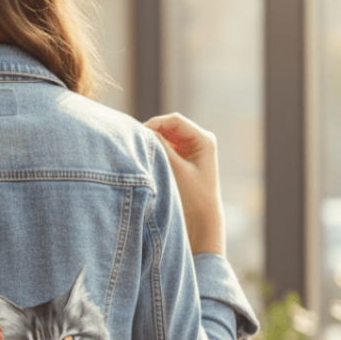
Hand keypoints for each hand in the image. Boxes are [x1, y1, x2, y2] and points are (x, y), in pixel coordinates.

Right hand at [145, 113, 225, 255]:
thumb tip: (144, 131)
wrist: (202, 218)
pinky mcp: (183, 156)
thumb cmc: (193, 196)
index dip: (155, 123)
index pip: (175, 121)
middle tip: (136, 143)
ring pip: (166, 135)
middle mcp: (199, 139)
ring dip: (153, 141)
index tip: (138, 134)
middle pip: (169, 126)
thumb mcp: (175, 169)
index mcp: (204, 139)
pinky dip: (156, 149)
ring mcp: (191, 147)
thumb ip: (161, 148)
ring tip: (140, 151)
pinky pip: (166, 146)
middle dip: (152, 132)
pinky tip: (146, 157)